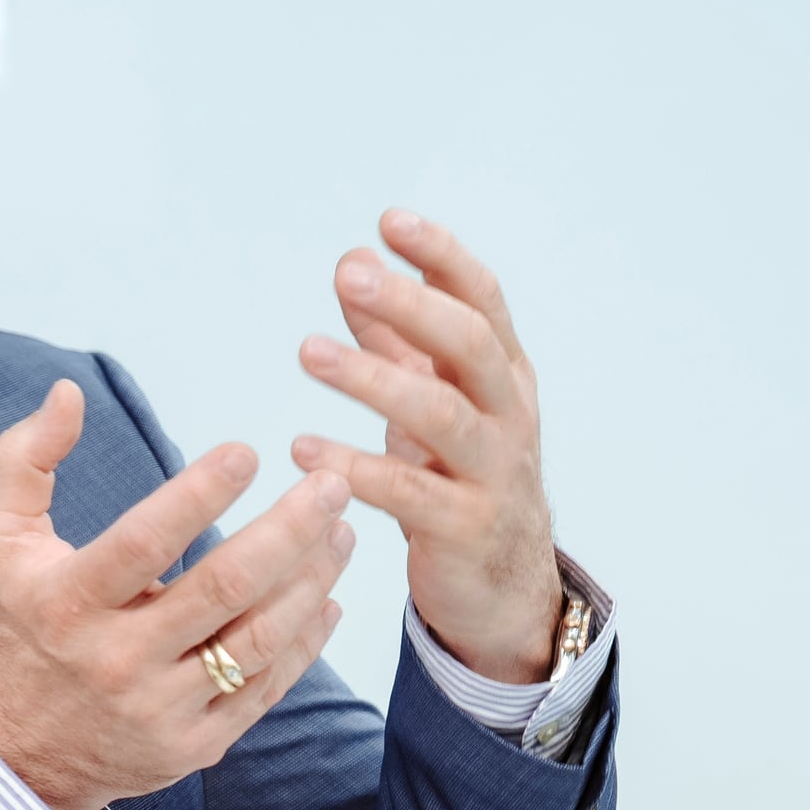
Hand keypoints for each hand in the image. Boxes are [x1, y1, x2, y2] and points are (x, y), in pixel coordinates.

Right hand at [0, 380, 357, 809]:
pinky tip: (325, 596)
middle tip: (332, 484)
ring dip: (310, 579)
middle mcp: (116, 659)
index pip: (144, 542)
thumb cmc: (16, 625)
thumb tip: (69, 392)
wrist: (14, 752)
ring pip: (257, 639)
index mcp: (67, 603)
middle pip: (222, 589)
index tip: (248, 451)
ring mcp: (159, 709)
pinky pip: (265, 689)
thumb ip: (25, 460)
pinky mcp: (193, 746)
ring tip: (341, 531)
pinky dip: (304, 641)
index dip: (199, 495)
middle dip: (289, 529)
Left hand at [290, 210, 560, 682]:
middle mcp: (507, 415)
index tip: (390, 220)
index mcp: (503, 376)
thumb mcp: (433, 401)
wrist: (505, 589)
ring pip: (440, 415)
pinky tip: (302, 448)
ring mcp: (492, 473)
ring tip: (309, 352)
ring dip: (372, 379)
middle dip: (410, 305)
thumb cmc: (461, 477)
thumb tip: (354, 263)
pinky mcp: (464, 529)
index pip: (481, 301)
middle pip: (469, 346)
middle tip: (349, 273)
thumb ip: (396, 338)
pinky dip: (356, 469)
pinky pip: (409, 494)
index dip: (441, 258)